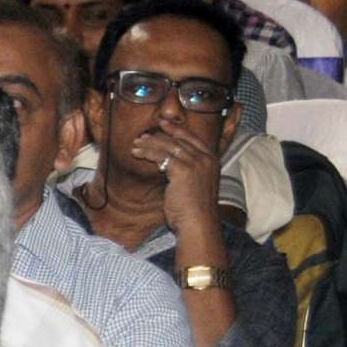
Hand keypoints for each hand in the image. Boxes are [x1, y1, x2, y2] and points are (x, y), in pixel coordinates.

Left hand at [124, 116, 221, 238]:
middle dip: (158, 137)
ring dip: (149, 144)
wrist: (198, 223)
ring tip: (135, 145)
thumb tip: (167, 163)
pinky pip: (161, 156)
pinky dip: (147, 153)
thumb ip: (186, 171)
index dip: (176, 129)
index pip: (192, 138)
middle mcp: (206, 159)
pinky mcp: (183, 170)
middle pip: (178, 140)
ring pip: (168, 146)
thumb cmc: (193, 210)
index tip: (162, 123)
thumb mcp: (195, 185)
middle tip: (142, 137)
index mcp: (212, 160)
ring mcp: (196, 163)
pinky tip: (137, 154)